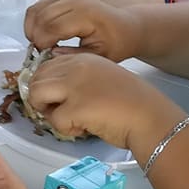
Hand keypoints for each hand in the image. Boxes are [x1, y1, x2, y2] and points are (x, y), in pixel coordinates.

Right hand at [25, 0, 142, 62]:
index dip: (43, 43)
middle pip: (41, 17)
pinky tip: (42, 34)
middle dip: (35, 37)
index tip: (44, 55)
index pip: (53, 26)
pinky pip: (38, 6)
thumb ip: (75, 56)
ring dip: (32, 28)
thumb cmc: (117, 42)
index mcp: (86, 15)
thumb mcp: (101, 56)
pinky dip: (34, 21)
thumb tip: (50, 55)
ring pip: (35, 10)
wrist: (127, 26)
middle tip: (41, 52)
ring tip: (41, 43)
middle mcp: (74, 1)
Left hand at [25, 52, 182, 154]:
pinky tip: (84, 128)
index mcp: (84, 58)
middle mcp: (75, 67)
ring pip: (36, 95)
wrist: (152, 119)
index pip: (46, 66)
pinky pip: (54, 119)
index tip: (56, 98)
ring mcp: (74, 85)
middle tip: (61, 113)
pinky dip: (65, 129)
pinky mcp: (75, 107)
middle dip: (42, 99)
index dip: (46, 85)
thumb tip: (54, 92)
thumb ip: (79, 78)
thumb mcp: (103, 78)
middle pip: (36, 80)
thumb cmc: (133, 104)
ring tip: (70, 120)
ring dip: (49, 112)